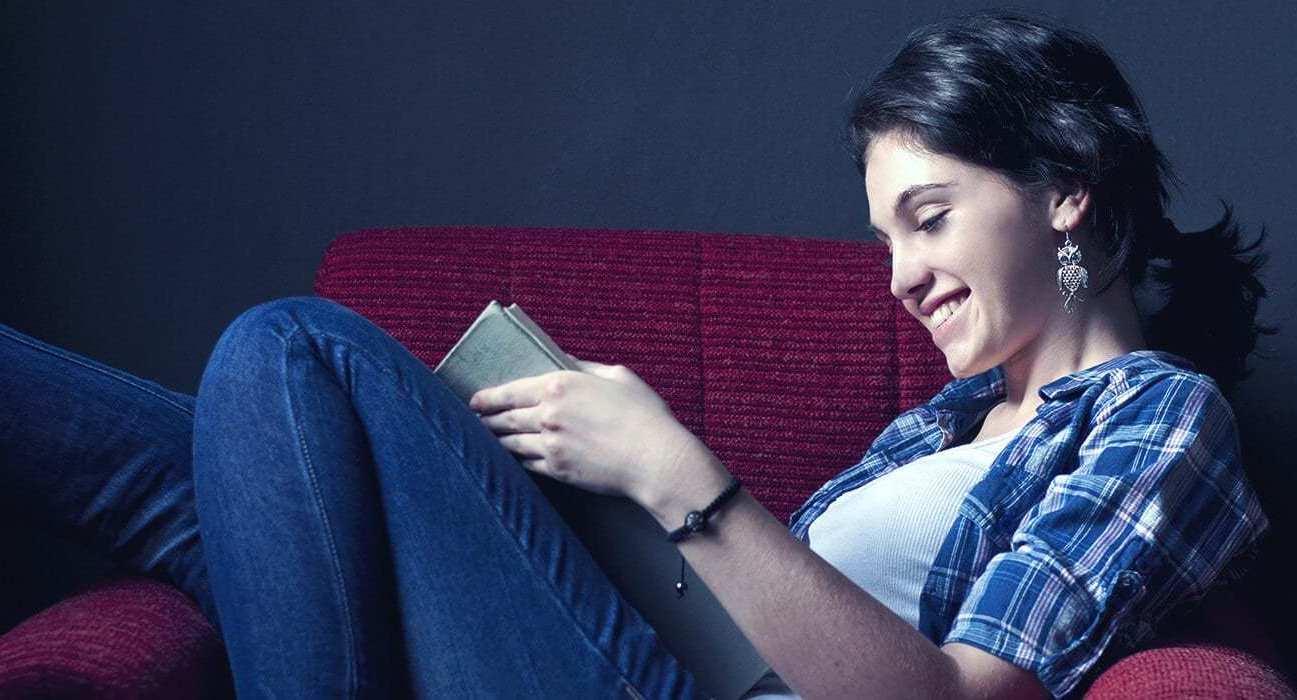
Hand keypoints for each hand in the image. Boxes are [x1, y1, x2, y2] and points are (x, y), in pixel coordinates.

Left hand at [468, 354, 705, 504]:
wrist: (655, 459)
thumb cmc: (644, 414)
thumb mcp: (617, 376)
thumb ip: (586, 367)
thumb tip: (566, 361)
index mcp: (560, 385)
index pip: (511, 391)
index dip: (488, 397)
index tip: (475, 401)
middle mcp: (548, 415)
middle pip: (505, 419)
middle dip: (485, 420)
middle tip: (475, 421)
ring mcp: (550, 445)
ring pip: (511, 444)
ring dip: (497, 441)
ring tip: (489, 440)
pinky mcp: (557, 470)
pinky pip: (528, 464)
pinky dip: (518, 460)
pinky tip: (513, 458)